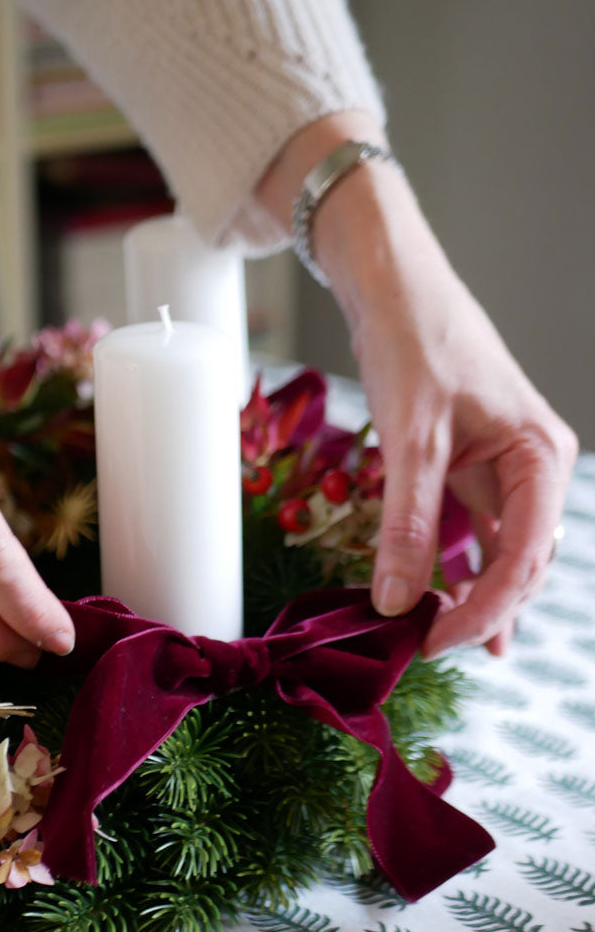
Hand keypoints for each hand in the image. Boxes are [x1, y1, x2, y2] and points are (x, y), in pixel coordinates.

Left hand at [351, 251, 576, 657]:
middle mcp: (532, 468)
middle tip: (423, 646)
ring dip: (472, 595)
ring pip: (497, 551)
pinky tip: (444, 600)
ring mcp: (503, 468)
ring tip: (441, 640)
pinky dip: (455, 565)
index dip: (482, 610)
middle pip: (517, 562)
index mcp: (539, 459)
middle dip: (478, 609)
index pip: (523, 559)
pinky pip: (470, 529)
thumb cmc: (415, 343)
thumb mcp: (411, 440)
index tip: (433, 642)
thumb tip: (398, 601)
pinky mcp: (469, 465)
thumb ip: (407, 524)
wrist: (392, 286)